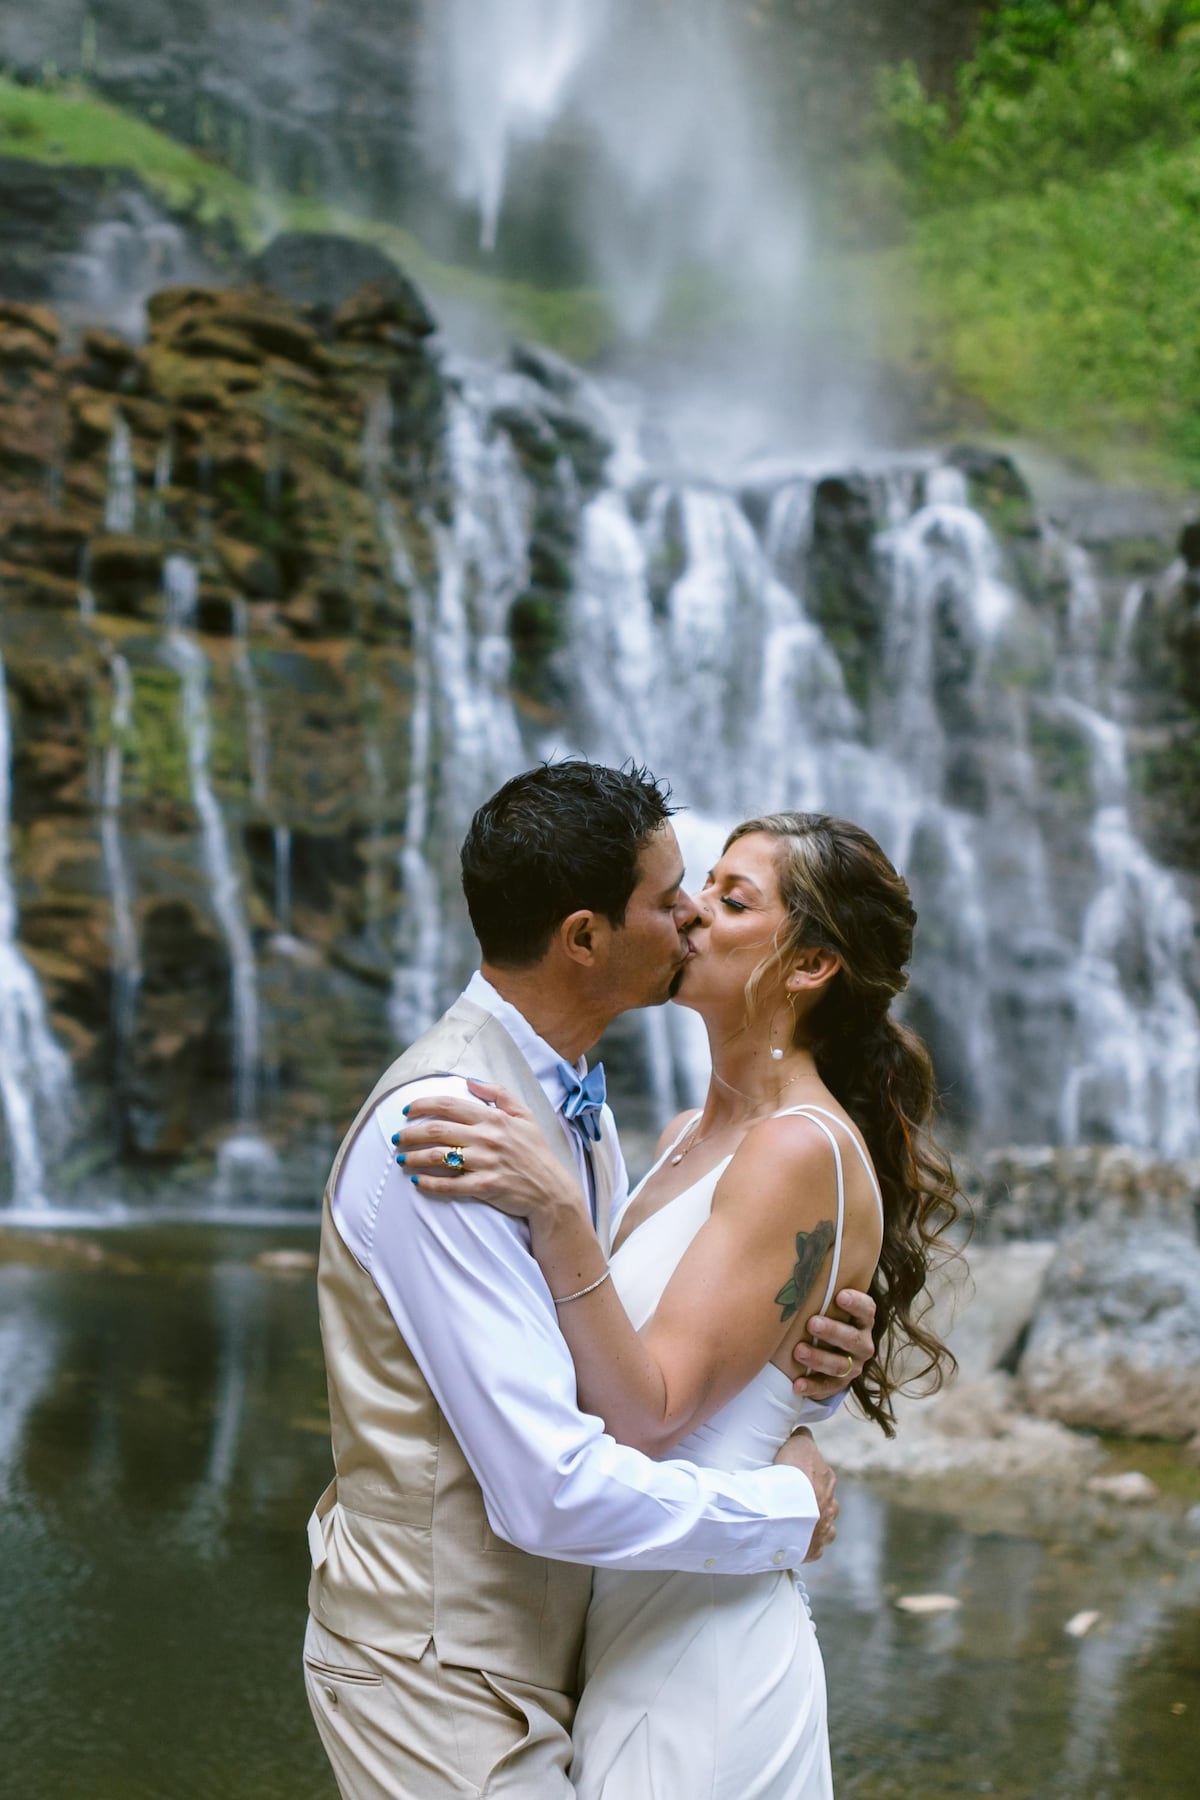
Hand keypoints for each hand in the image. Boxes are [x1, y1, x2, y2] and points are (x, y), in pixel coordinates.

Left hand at [394, 1081, 587, 1221]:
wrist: (551, 1189)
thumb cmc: (535, 1150)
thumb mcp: (524, 1114)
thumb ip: (498, 1093)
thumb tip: (470, 1080)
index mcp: (493, 1118)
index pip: (449, 1105)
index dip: (423, 1105)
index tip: (406, 1110)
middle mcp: (487, 1138)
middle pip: (438, 1130)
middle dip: (411, 1133)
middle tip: (396, 1137)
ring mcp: (486, 1163)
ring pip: (440, 1156)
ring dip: (415, 1157)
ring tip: (401, 1159)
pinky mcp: (485, 1186)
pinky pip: (451, 1184)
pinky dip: (430, 1183)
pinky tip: (417, 1181)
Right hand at [774, 1427, 837, 1561]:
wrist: (786, 1511)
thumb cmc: (793, 1475)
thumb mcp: (799, 1443)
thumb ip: (803, 1437)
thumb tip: (803, 1432)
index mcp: (828, 1479)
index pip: (822, 1473)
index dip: (808, 1473)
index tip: (794, 1475)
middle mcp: (831, 1505)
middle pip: (826, 1501)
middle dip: (815, 1500)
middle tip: (793, 1499)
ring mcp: (824, 1529)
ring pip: (825, 1525)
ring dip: (815, 1523)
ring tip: (796, 1522)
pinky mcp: (814, 1550)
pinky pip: (814, 1547)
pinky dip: (807, 1544)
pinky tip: (796, 1541)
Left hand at [792, 1287, 875, 1401]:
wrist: (828, 1347)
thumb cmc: (823, 1312)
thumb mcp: (826, 1298)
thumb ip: (821, 1281)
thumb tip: (799, 1244)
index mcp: (862, 1319)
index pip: (867, 1310)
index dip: (857, 1303)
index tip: (840, 1295)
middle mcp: (862, 1343)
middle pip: (853, 1339)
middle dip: (833, 1331)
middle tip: (812, 1323)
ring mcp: (853, 1365)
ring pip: (841, 1365)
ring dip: (819, 1358)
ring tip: (798, 1351)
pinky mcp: (839, 1384)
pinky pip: (827, 1388)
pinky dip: (812, 1387)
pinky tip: (796, 1385)